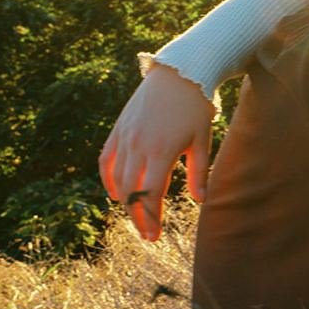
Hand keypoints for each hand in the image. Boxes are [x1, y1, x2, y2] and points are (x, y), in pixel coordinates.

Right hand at [98, 64, 214, 239]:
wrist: (179, 74)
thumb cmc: (197, 107)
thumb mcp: (202, 141)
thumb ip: (199, 172)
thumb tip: (201, 201)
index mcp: (161, 151)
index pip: (150, 194)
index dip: (151, 217)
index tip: (155, 234)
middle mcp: (138, 146)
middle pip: (131, 191)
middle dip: (138, 216)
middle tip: (148, 234)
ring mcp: (125, 136)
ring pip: (117, 178)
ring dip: (124, 201)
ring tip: (135, 216)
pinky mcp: (118, 129)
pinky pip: (106, 159)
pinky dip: (108, 178)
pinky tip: (116, 193)